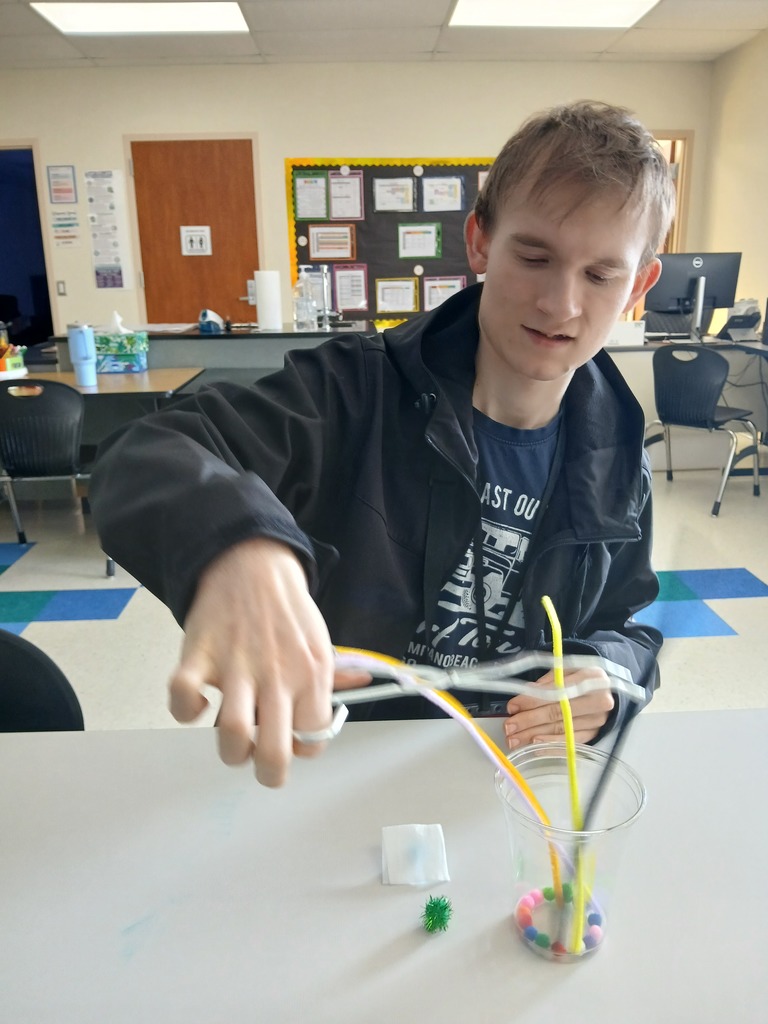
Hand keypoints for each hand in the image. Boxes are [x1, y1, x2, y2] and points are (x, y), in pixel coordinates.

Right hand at [168, 537, 368, 786]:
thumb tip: (363, 687)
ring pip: (232, 736)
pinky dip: (185, 709)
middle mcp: (277, 677)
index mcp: (311, 675)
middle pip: (273, 754)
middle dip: (268, 773)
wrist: (250, 563)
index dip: (303, 748)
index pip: (313, 739)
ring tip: (234, 737)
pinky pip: (183, 698)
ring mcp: (236, 668)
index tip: (293, 738)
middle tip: (262, 765)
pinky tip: (199, 702)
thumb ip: (335, 673)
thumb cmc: (287, 609)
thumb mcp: (321, 640)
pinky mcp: (200, 656)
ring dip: (230, 750)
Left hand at [503, 667, 613, 749]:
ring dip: (534, 736)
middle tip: (509, 727)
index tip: (512, 706)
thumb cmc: (581, 677)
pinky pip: (570, 743)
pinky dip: (550, 746)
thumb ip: (548, 681)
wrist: (606, 688)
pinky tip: (534, 747)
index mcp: (591, 678)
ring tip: (514, 739)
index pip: (556, 692)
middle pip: (557, 713)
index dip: (532, 701)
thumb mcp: (567, 669)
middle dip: (529, 721)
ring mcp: (598, 720)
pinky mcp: (595, 734)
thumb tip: (525, 693)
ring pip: (561, 730)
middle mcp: (599, 701)